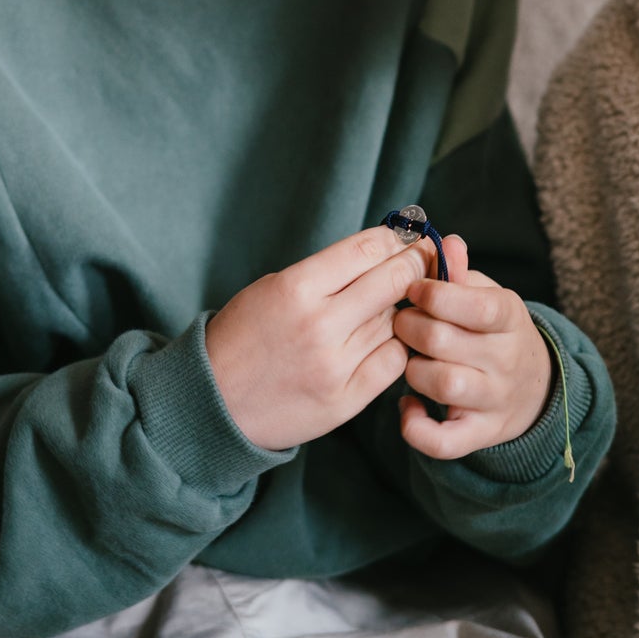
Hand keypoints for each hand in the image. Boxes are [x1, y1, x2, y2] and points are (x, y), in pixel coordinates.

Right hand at [205, 226, 431, 450]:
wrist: (214, 402)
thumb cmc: (243, 336)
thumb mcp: (273, 287)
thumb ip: (325, 273)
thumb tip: (381, 253)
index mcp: (296, 288)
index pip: (365, 250)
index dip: (396, 238)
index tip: (408, 234)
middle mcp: (320, 326)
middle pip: (391, 281)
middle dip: (415, 264)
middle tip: (424, 257)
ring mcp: (335, 367)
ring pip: (395, 322)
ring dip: (403, 307)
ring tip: (398, 300)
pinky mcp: (345, 401)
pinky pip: (392, 363)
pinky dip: (396, 346)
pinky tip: (387, 337)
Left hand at [391, 235, 553, 459]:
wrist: (532, 387)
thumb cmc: (492, 329)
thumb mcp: (485, 294)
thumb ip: (460, 272)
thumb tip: (448, 242)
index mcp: (509, 317)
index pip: (475, 305)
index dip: (435, 294)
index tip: (413, 288)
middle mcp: (506, 360)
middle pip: (445, 341)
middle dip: (410, 327)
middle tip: (401, 321)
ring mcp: (495, 400)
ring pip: (443, 385)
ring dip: (412, 369)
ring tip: (409, 358)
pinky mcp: (479, 434)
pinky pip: (444, 442)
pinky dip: (416, 427)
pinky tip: (407, 404)